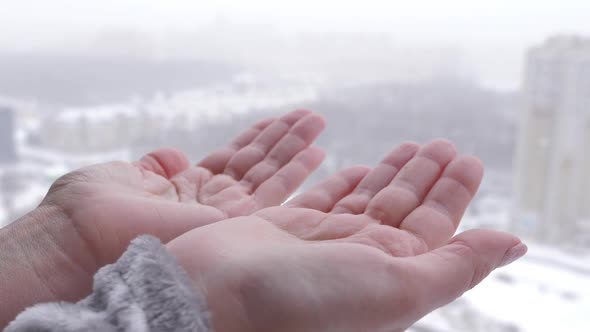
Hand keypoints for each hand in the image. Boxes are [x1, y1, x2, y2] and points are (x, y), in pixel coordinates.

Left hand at [42, 109, 324, 268]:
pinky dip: (298, 173)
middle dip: (285, 140)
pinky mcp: (235, 225)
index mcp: (188, 189)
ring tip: (319, 123)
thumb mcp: (126, 175)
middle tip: (312, 117)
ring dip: (297, 149)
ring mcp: (227, 215)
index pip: (233, 160)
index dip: (257, 139)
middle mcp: (212, 203)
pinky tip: (317, 152)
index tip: (279, 120)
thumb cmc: (92, 209)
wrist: (81, 238)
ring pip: (273, 177)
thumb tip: (173, 153)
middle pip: (258, 166)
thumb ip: (157, 165)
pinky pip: (275, 195)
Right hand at [168, 140, 526, 331]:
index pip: (435, 227)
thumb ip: (456, 266)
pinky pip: (329, 199)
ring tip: (416, 146)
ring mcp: (324, 242)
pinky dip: (347, 183)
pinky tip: (362, 167)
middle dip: (426, 177)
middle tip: (445, 145)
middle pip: (404, 209)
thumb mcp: (399, 288)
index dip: (453, 192)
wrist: (217, 300)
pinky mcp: (290, 227)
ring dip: (393, 172)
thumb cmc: (307, 303)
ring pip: (369, 200)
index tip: (467, 158)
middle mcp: (360, 260)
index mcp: (391, 276)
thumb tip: (513, 244)